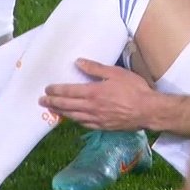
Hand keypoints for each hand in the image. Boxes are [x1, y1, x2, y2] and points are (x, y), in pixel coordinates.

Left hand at [40, 59, 154, 130]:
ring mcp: (96, 119)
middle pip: (67, 105)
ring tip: (52, 109)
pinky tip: (72, 119)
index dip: (56, 90)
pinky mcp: (103, 127)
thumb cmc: (134, 89)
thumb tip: (78, 62)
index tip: (47, 88)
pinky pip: (84, 124)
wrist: (148, 110)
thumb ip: (95, 68)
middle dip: (53, 102)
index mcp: (93, 93)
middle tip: (41, 101)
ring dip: (61, 112)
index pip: (68, 91)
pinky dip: (75, 120)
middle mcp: (91, 107)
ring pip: (73, 116)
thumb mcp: (115, 73)